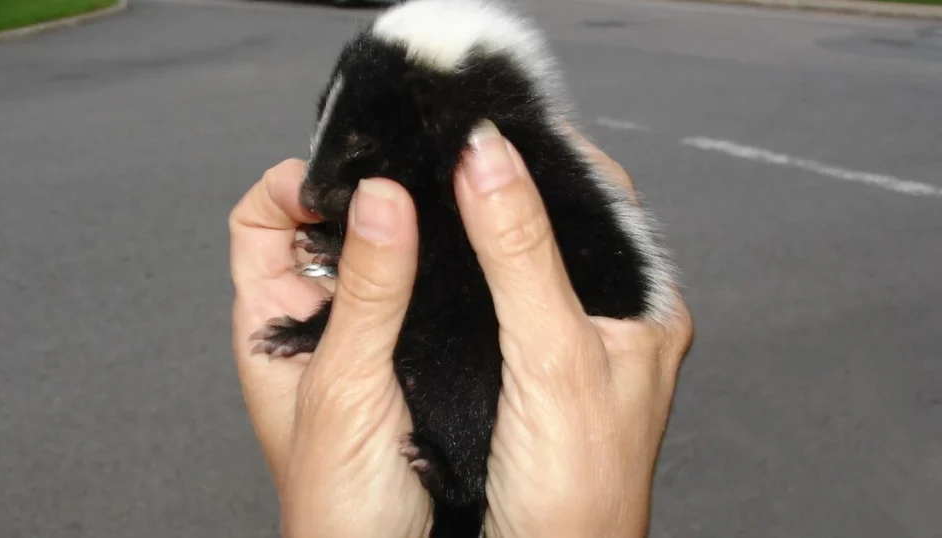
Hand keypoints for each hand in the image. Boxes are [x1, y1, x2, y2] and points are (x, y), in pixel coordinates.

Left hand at [229, 160, 430, 537]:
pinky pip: (419, 298)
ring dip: (408, 236)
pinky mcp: (409, 360)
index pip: (259, 220)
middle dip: (363, 199)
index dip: (292, 185)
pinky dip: (438, 275)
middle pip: (323, 230)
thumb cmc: (336, 509)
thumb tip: (383, 202)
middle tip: (409, 180)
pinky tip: (465, 266)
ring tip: (444, 213)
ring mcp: (364, 342)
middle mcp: (314, 326)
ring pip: (379, 262)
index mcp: (270, 325)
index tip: (346, 173)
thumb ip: (368, 295)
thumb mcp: (346, 386)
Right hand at [453, 122, 693, 537]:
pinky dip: (476, 275)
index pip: (603, 195)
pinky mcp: (538, 376)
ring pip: (533, 262)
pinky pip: (508, 302)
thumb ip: (522, 255)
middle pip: (565, 223)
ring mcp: (576, 348)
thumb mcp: (551, 353)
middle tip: (453, 151)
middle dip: (511, 184)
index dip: (549, 150)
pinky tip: (443, 266)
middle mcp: (616, 321)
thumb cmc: (577, 489)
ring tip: (439, 193)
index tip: (491, 119)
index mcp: (646, 307)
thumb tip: (488, 158)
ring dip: (490, 228)